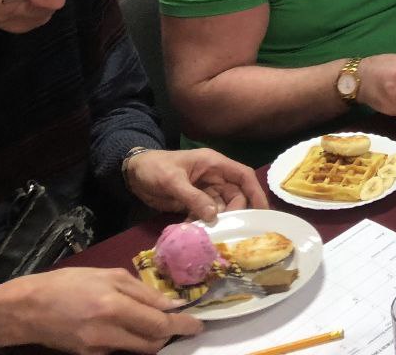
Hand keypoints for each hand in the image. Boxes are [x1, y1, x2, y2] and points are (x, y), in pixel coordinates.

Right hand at [0, 267, 202, 353]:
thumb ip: (143, 291)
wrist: (28, 309)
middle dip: (170, 335)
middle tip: (179, 322)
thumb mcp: (109, 276)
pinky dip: (133, 345)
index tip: (199, 324)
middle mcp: (106, 333)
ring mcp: (96, 350)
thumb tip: (173, 304)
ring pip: (139, 352)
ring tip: (157, 325)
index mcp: (112, 306)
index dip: (182, 326)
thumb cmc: (69, 284)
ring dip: (154, 340)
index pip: (158, 324)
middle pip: (152, 343)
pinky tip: (134, 331)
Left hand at [124, 149, 267, 222]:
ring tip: (212, 233)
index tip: (263, 212)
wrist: (132, 173)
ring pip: (222, 206)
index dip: (256, 192)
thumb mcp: (172, 181)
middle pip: (236, 194)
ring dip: (219, 220)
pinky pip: (207, 213)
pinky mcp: (194, 201)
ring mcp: (204, 190)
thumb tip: (214, 216)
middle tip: (228, 228)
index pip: (243, 176)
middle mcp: (214, 176)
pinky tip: (195, 231)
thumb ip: (193, 197)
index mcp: (214, 164)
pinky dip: (204, 223)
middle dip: (235, 211)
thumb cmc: (155, 168)